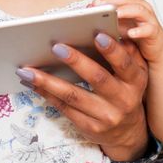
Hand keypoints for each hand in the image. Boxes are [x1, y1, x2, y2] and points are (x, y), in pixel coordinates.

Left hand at [18, 31, 149, 161]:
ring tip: (27, 70)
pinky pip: (64, 108)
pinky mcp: (89, 127)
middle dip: (76, 61)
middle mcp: (123, 100)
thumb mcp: (135, 74)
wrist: (127, 133)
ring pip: (73, 96)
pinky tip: (32, 83)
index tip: (97, 34)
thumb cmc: (126, 93)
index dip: (112, 50)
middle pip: (97, 79)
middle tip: (56, 46)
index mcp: (135, 82)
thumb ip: (127, 53)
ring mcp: (105, 116)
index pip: (125, 64)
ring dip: (48, 81)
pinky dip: (46, 94)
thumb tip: (112, 29)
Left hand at [97, 0, 162, 64]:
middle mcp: (141, 9)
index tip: (92, 4)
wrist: (156, 51)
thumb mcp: (119, 29)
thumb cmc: (137, 38)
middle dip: (113, 1)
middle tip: (99, 5)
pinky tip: (131, 33)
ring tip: (115, 14)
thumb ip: (109, 24)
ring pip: (139, 10)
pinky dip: (140, 30)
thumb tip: (90, 23)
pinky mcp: (155, 33)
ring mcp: (149, 20)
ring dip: (127, 11)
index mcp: (131, 5)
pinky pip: (149, 29)